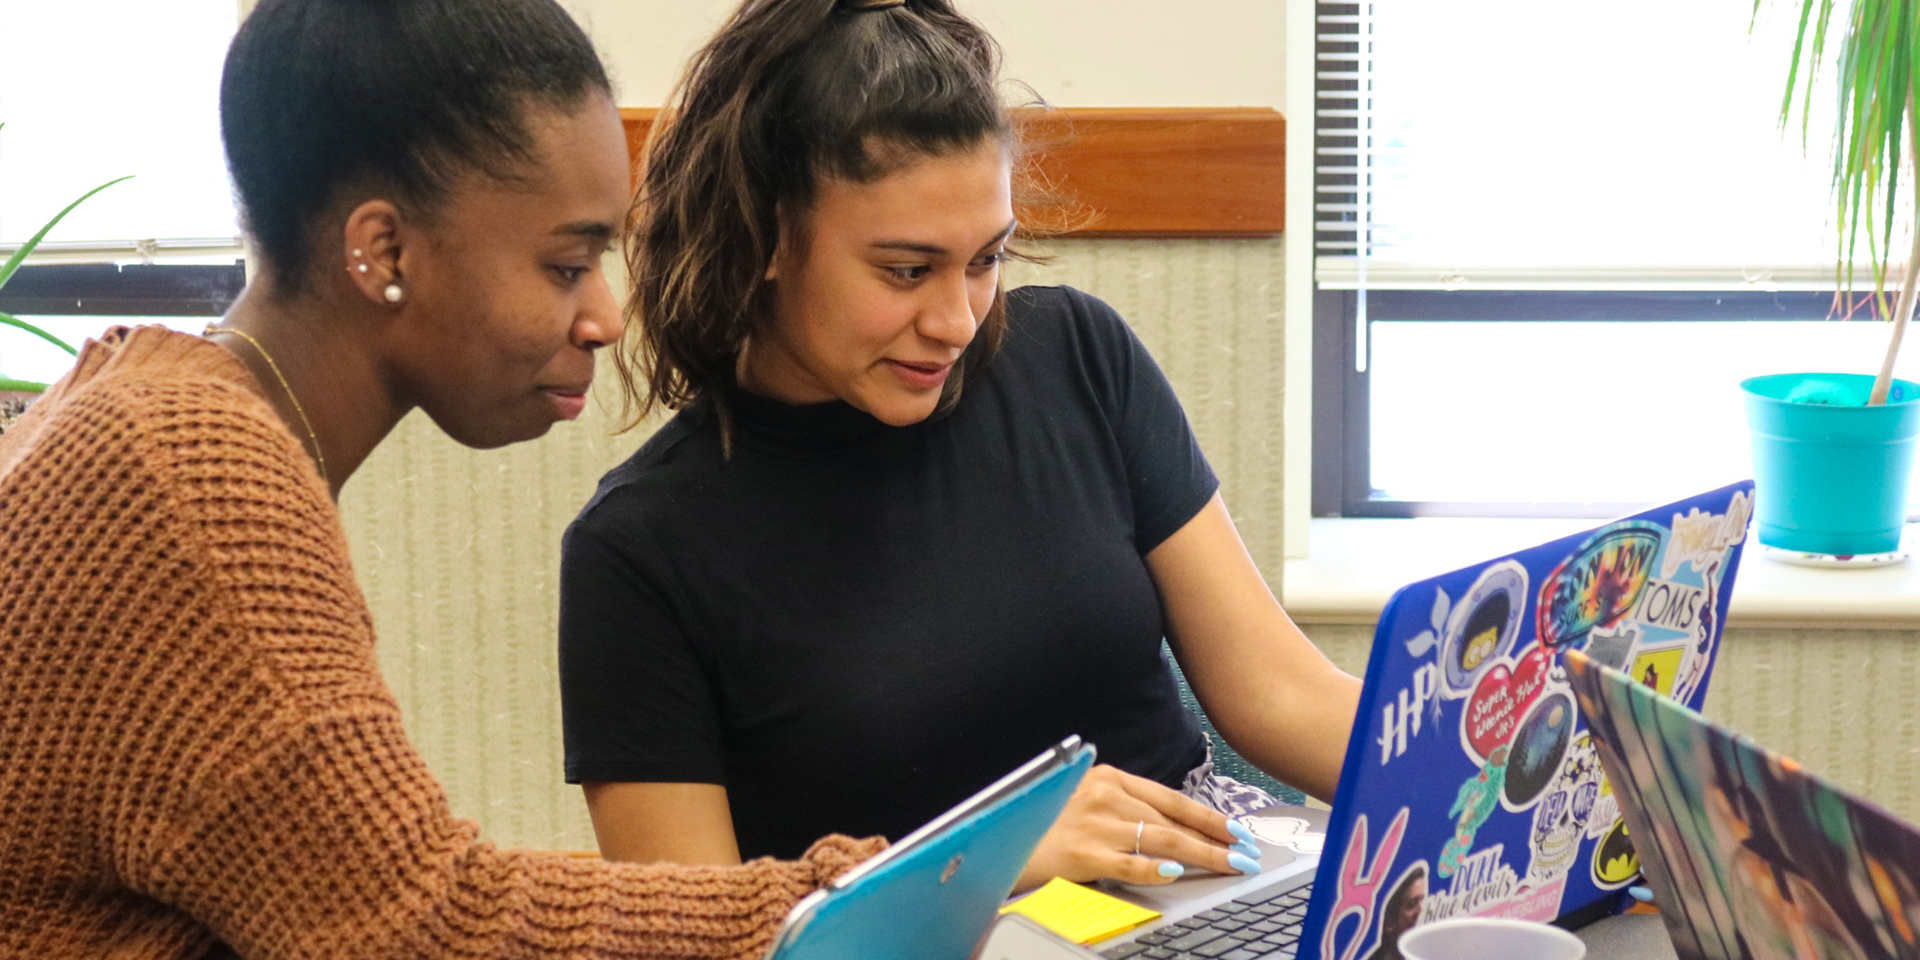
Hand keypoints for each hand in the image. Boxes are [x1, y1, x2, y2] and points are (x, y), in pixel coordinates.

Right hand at [1014, 764, 1262, 891]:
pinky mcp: (1083, 853)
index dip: (1209, 816)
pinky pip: (1129, 862)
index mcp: (1110, 778)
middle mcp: (1105, 795)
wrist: (1003, 841)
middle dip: (1214, 840)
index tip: (1237, 831)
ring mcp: (1094, 824)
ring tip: (1228, 865)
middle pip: (1172, 821)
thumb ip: (1128, 808)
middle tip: (1244, 855)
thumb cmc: (1051, 826)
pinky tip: (1178, 871)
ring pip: (1161, 840)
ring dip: (1201, 855)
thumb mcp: (1090, 802)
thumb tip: (1178, 829)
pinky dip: (1156, 867)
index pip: (1172, 799)